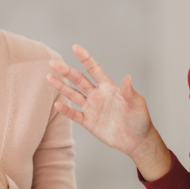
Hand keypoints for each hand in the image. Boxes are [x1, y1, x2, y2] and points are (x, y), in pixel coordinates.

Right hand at [47, 44, 170, 179]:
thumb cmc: (140, 120)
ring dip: (61, 86)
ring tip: (49, 77)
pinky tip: (57, 104)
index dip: (85, 58)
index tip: (75, 47)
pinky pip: (74, 115)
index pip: (94, 70)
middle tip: (53, 63)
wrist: (137, 140)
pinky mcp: (89, 122)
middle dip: (66, 71)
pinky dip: (65, 110)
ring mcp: (92, 108)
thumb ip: (129, 92)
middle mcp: (98, 95)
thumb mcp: (137, 104)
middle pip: (79, 80)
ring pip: (73, 95)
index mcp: (109, 88)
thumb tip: (127, 77)